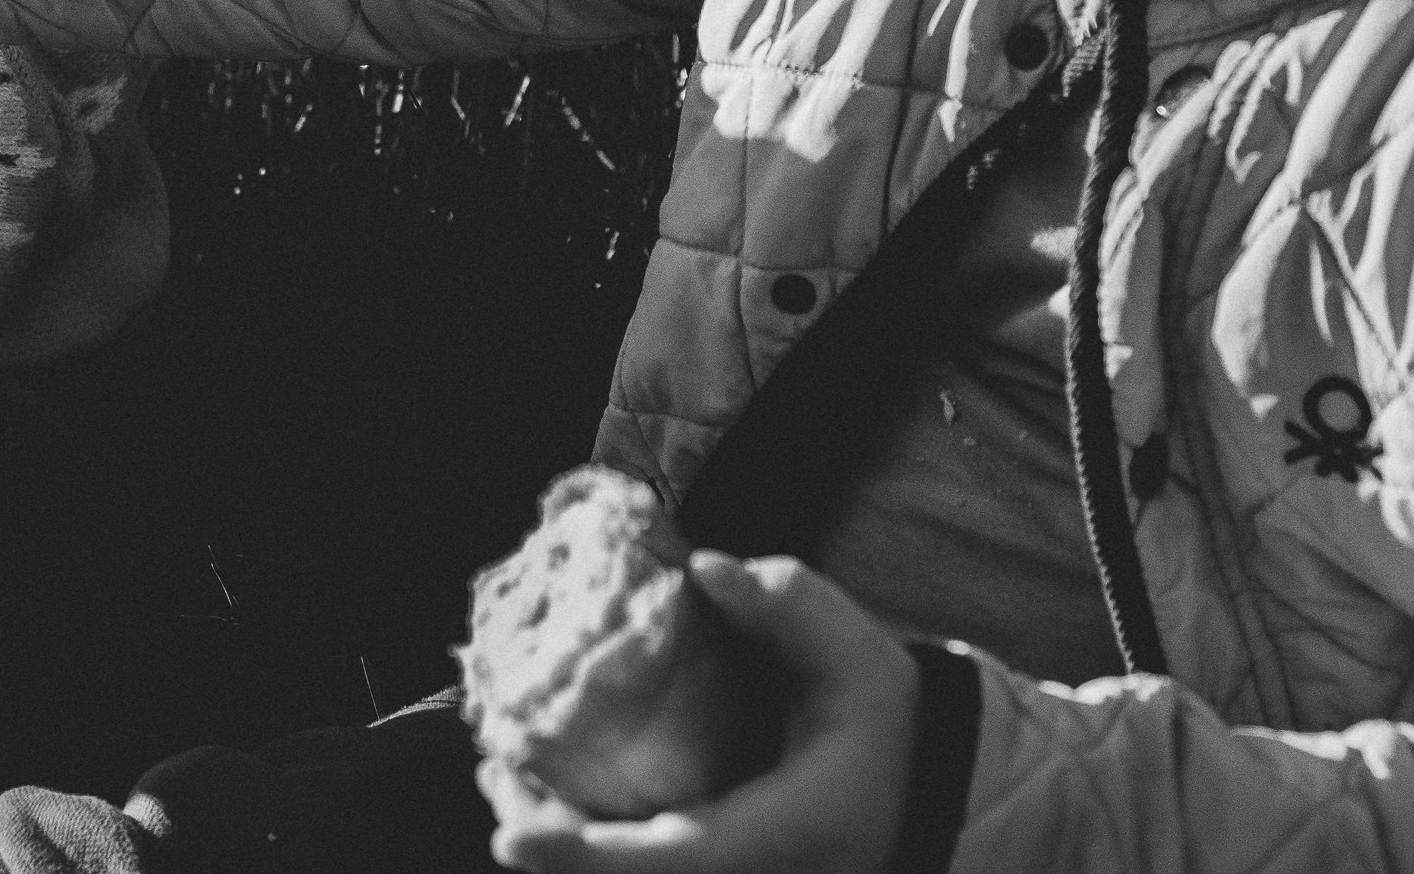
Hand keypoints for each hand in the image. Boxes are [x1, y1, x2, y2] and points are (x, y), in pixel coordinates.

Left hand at [482, 552, 919, 873]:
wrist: (921, 786)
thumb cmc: (882, 721)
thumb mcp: (855, 656)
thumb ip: (789, 606)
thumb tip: (706, 568)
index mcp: (781, 835)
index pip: (677, 862)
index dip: (585, 859)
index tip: (511, 844)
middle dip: (544, 843)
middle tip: (492, 768)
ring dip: (555, 846)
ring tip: (500, 774)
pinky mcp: (719, 870)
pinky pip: (640, 867)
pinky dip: (584, 845)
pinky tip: (541, 796)